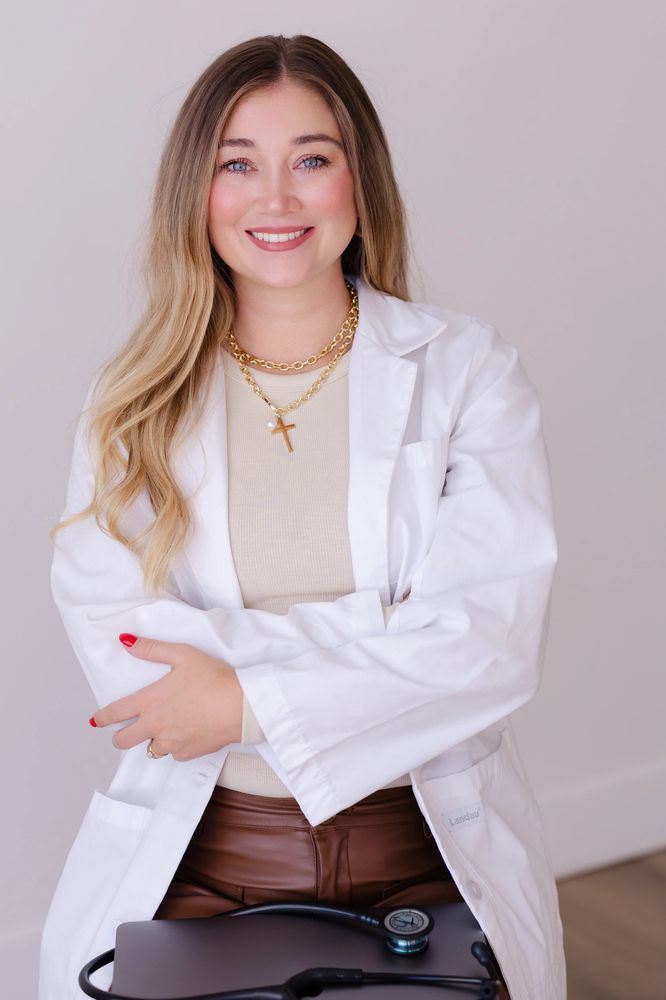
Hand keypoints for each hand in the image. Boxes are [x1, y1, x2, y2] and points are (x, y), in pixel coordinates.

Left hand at [91, 636, 243, 759]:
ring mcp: (170, 743)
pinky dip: (175, 746)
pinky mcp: (187, 754)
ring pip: (150, 749)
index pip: (114, 713)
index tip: (96, 720)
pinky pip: (173, 754)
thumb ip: (151, 649)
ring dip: (152, 740)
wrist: (241, 705)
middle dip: (119, 736)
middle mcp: (155, 726)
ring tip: (165, 728)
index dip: (101, 718)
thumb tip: (126, 641)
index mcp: (149, 702)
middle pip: (123, 741)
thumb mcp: (182, 655)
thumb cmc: (214, 678)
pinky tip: (186, 733)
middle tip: (126, 730)